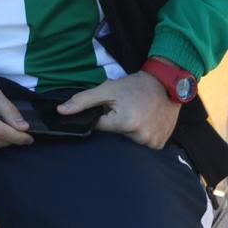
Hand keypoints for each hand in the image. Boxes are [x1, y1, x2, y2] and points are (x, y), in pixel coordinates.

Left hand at [57, 70, 181, 148]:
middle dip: (115, 123)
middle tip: (126, 108)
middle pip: (114, 135)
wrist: (166, 83)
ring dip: (128, 129)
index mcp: (125, 123)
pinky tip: (145, 121)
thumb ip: (82, 101)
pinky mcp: (159, 144)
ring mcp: (152, 142)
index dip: (101, 116)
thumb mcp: (106, 89)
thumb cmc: (134, 86)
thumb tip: (61, 111)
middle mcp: (140, 137)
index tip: (111, 107)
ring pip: (127, 140)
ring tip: (136, 113)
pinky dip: (140, 134)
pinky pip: (142, 143)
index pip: (99, 126)